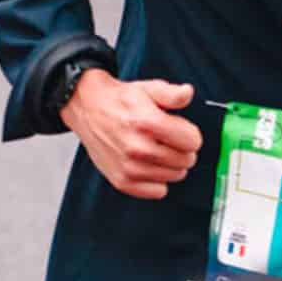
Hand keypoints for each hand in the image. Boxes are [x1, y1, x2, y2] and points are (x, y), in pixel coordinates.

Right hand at [61, 71, 204, 199]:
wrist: (88, 108)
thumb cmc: (121, 100)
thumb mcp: (149, 89)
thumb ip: (172, 94)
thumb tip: (187, 92)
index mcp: (148, 123)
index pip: (193, 142)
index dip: (190, 134)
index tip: (181, 130)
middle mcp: (138, 148)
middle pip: (186, 160)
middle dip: (183, 149)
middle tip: (169, 140)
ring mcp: (129, 167)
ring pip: (175, 176)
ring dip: (172, 165)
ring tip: (158, 150)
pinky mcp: (122, 181)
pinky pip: (158, 191)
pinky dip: (158, 180)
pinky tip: (150, 165)